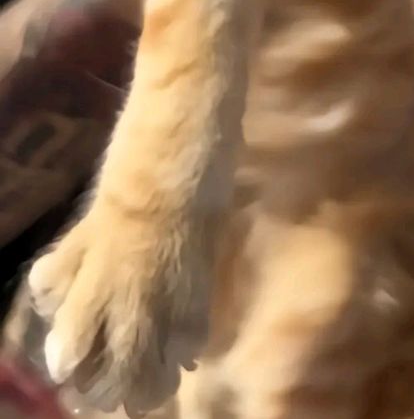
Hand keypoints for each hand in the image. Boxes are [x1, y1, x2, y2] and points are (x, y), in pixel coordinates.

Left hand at [29, 200, 211, 414]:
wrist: (172, 189)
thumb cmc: (117, 210)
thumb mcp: (72, 244)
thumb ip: (55, 282)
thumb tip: (50, 314)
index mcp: (92, 302)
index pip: (70, 360)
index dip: (68, 365)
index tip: (70, 360)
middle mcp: (130, 324)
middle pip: (112, 387)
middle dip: (102, 388)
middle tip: (101, 373)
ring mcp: (167, 325)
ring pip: (153, 386)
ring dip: (141, 385)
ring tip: (137, 373)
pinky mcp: (198, 318)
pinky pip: (185, 358)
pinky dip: (175, 361)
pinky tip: (170, 348)